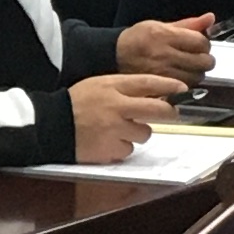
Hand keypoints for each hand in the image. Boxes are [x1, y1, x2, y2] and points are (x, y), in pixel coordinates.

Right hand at [70, 73, 186, 161]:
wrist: (51, 125)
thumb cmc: (76, 103)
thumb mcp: (99, 85)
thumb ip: (125, 87)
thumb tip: (154, 93)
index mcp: (113, 87)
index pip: (148, 83)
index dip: (169, 86)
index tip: (182, 89)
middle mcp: (117, 107)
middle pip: (157, 110)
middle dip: (169, 113)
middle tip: (171, 114)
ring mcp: (115, 130)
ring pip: (144, 133)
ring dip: (137, 132)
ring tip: (118, 129)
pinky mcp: (110, 150)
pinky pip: (128, 149)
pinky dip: (122, 147)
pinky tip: (107, 141)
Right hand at [115, 13, 214, 80]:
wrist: (116, 56)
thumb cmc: (139, 38)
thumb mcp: (161, 25)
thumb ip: (188, 24)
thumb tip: (210, 18)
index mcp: (164, 35)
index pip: (200, 42)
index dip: (205, 43)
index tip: (200, 44)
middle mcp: (164, 54)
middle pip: (202, 61)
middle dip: (205, 59)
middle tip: (199, 57)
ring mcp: (162, 73)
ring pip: (196, 77)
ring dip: (197, 73)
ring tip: (189, 67)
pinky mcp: (159, 86)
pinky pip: (185, 88)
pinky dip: (188, 83)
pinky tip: (181, 77)